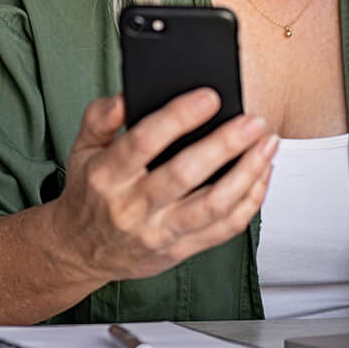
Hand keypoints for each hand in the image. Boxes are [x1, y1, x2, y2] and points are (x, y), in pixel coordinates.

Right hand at [49, 90, 276, 287]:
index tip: (209, 97)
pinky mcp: (181, 250)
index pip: (144, 142)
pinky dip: (250, 201)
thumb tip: (126, 96)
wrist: (81, 251)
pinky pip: (224, 229)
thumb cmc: (90, 193)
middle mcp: (133, 206)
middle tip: (253, 121)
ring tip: (267, 144)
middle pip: (185, 174)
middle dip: (225, 144)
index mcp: (108, 175)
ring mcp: (159, 232)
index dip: (179, 118)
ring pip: (212, 205)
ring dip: (247, 173)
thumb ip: (100, 117)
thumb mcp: (81, 148)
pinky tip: (262, 174)